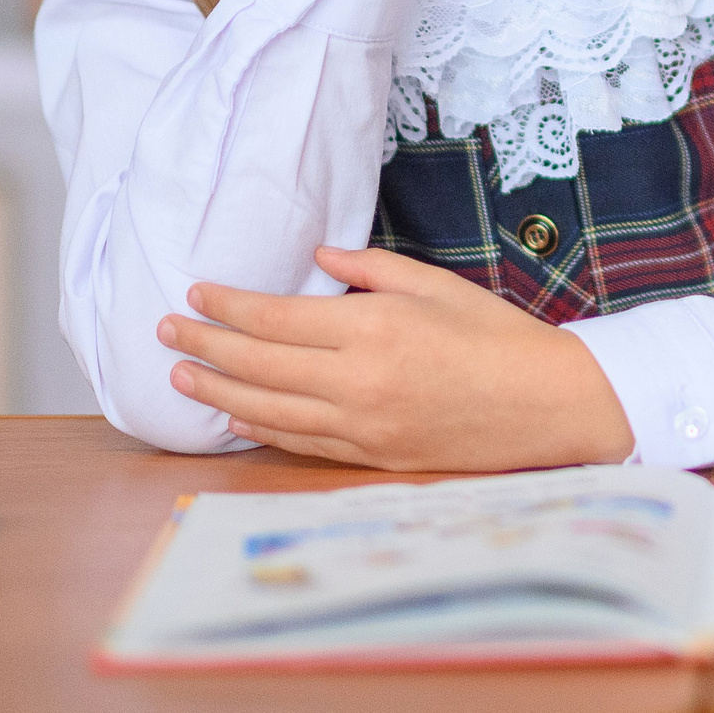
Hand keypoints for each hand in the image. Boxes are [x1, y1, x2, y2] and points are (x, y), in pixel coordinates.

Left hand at [158, 247, 635, 470]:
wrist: (547, 404)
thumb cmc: (498, 336)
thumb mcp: (439, 286)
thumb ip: (372, 271)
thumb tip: (320, 258)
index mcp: (374, 328)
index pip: (276, 318)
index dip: (229, 306)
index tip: (195, 293)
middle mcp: (358, 380)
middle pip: (259, 364)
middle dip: (206, 344)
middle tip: (167, 330)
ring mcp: (362, 424)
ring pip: (268, 408)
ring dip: (217, 389)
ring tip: (180, 373)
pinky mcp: (372, 455)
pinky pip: (300, 442)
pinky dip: (259, 427)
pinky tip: (233, 414)